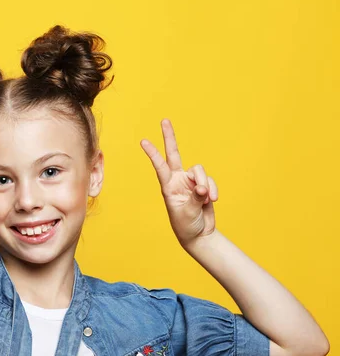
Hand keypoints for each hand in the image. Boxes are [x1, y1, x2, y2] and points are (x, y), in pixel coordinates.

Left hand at [140, 119, 218, 247]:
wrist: (199, 234)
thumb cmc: (186, 225)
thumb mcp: (187, 212)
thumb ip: (195, 197)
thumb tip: (203, 187)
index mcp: (168, 186)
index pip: (160, 166)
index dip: (153, 153)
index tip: (143, 141)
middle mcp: (178, 180)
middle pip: (174, 154)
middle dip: (170, 137)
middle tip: (164, 120)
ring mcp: (191, 181)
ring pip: (199, 171)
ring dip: (204, 184)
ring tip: (205, 199)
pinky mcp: (203, 185)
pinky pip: (210, 181)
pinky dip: (212, 189)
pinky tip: (211, 201)